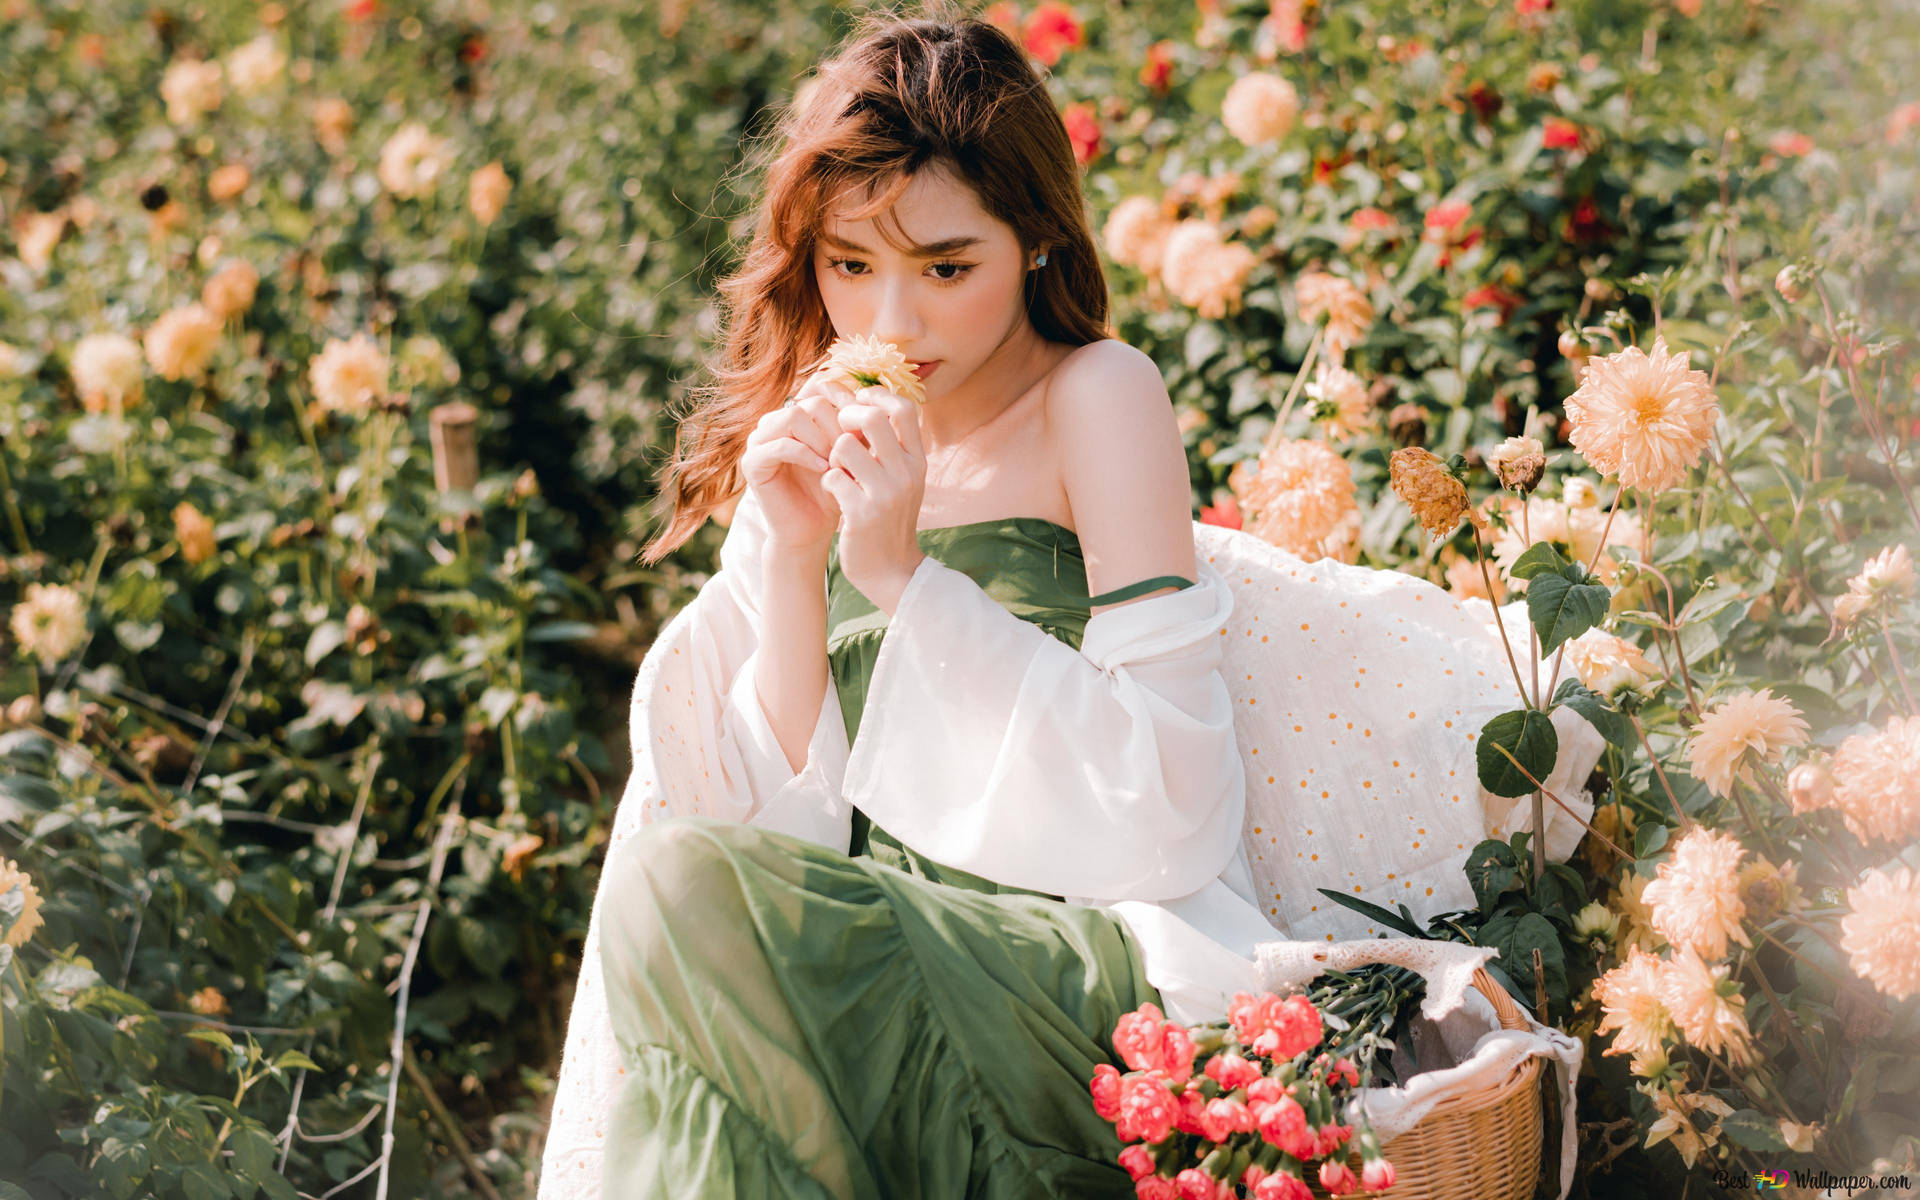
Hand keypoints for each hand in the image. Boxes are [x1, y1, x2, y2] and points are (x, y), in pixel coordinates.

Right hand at [740, 372, 858, 551]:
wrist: (812, 530)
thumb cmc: (834, 491)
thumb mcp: (849, 454)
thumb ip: (853, 427)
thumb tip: (872, 401)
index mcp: (796, 415)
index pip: (823, 391)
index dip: (847, 412)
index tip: (863, 437)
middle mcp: (775, 421)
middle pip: (812, 402)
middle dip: (837, 427)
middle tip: (850, 453)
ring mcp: (760, 439)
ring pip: (794, 416)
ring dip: (821, 439)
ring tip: (836, 462)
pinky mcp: (752, 462)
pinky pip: (780, 445)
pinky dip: (806, 455)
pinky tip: (824, 470)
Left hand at [819, 385, 927, 613]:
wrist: (892, 571)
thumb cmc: (889, 520)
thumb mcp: (903, 481)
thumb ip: (892, 447)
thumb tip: (868, 403)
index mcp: (918, 461)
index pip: (904, 407)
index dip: (877, 395)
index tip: (858, 400)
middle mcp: (907, 474)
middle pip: (872, 416)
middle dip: (847, 417)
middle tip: (839, 433)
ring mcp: (886, 494)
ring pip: (844, 446)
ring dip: (832, 456)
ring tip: (837, 472)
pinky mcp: (862, 514)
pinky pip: (831, 476)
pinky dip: (827, 482)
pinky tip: (835, 495)